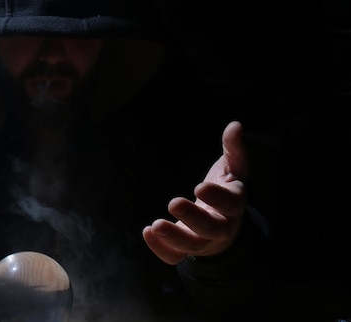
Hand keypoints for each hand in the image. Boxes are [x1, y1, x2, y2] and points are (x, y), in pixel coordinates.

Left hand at [142, 121, 247, 264]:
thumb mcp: (233, 169)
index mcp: (234, 204)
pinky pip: (175, 256)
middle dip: (193, 217)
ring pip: (192, 246)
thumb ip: (233, 149)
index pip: (231, 204)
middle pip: (211, 229)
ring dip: (173, 237)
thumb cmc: (226, 190)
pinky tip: (147, 232)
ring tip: (155, 224)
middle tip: (173, 202)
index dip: (217, 198)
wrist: (224, 224)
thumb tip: (235, 125)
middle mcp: (222, 226)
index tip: (199, 187)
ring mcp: (204, 241)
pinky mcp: (187, 250)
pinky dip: (161, 249)